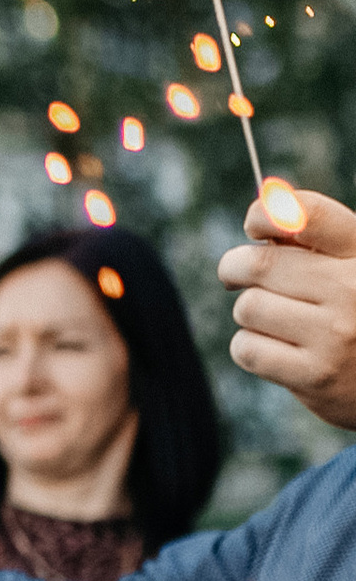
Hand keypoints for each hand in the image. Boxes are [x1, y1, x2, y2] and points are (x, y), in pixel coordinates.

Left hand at [221, 188, 355, 428]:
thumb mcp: (349, 267)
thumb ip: (311, 241)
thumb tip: (265, 206)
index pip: (309, 214)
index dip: (265, 214)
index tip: (254, 226)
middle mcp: (354, 288)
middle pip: (259, 264)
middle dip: (235, 268)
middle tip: (236, 275)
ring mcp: (336, 334)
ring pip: (248, 308)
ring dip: (250, 314)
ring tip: (278, 321)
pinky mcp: (316, 375)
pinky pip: (247, 348)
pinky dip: (250, 348)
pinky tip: (278, 350)